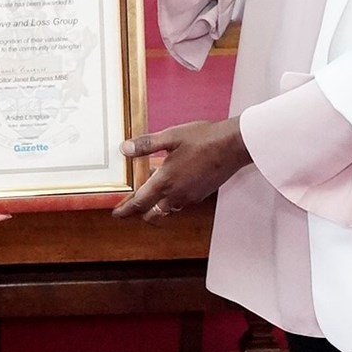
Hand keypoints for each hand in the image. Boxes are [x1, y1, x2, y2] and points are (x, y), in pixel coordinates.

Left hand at [112, 118, 250, 220]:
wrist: (234, 145)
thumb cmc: (204, 139)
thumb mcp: (171, 136)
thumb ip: (146, 145)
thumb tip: (125, 148)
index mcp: (165, 181)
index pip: (139, 203)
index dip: (125, 210)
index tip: (116, 214)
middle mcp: (177, 194)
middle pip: (151, 213)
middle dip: (139, 212)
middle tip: (129, 206)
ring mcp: (190, 197)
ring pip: (166, 210)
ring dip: (155, 207)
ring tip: (149, 194)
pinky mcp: (201, 194)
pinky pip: (180, 203)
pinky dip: (170, 200)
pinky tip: (171, 185)